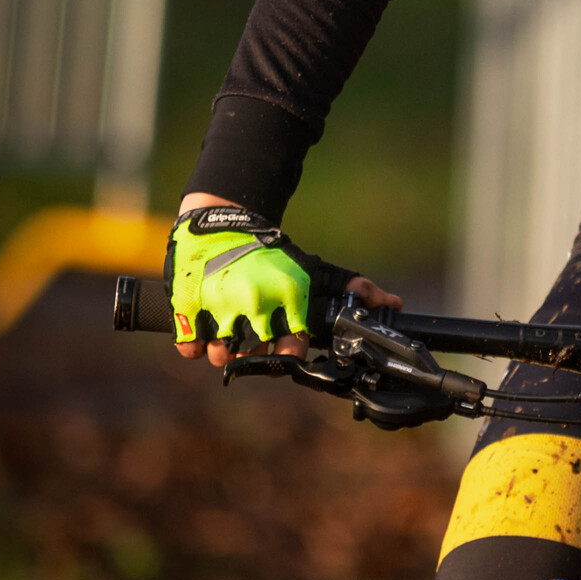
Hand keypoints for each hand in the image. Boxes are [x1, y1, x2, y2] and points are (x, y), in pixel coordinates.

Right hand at [169, 192, 400, 367]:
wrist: (220, 223)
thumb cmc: (269, 253)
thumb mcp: (312, 268)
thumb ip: (354, 287)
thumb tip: (393, 303)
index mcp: (287, 296)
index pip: (293, 349)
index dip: (288, 353)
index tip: (283, 348)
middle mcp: (254, 304)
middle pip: (255, 356)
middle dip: (255, 355)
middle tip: (252, 339)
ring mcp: (218, 306)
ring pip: (222, 355)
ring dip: (224, 351)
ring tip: (226, 334)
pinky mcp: (187, 305)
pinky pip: (190, 347)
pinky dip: (193, 344)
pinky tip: (201, 331)